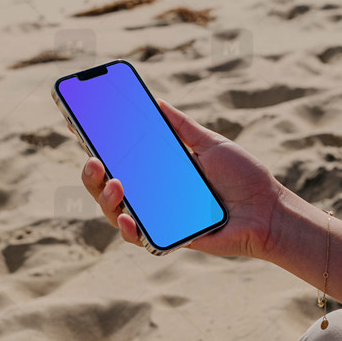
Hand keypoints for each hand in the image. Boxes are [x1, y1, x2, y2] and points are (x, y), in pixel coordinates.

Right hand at [80, 100, 281, 258]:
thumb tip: (156, 102)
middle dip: (91, 173)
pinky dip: (128, 227)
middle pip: (106, 185)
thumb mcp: (210, 144)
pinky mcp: (167, 238)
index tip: (74, 123)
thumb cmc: (243, 178)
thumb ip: (182, 127)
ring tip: (113, 183)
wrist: (267, 211)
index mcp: (159, 169)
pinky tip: (127, 216)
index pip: (119, 156)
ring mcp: (157, 216)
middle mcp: (152, 193)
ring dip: (105, 197)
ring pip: (114, 211)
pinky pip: (138, 237)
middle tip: (92, 159)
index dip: (94, 143)